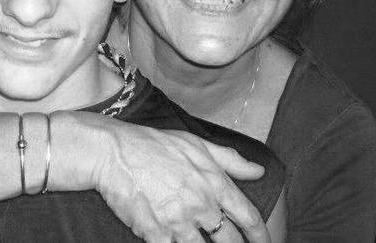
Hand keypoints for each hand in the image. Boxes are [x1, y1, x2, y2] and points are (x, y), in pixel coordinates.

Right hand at [93, 122, 268, 242]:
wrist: (114, 152)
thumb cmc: (153, 144)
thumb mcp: (194, 143)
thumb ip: (229, 159)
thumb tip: (259, 170)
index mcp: (214, 182)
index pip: (249, 217)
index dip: (261, 236)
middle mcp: (201, 205)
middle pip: (231, 242)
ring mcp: (179, 223)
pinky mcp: (157, 235)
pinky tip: (176, 242)